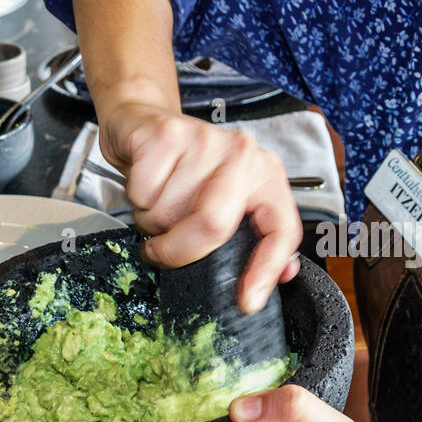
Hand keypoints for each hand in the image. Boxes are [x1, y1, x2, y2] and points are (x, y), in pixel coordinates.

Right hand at [98, 97, 301, 312]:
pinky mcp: (165, 134)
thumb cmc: (186, 169)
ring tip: (159, 199)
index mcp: (266, 174)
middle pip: (214, 225)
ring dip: (153, 222)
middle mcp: (242, 154)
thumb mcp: (228, 198)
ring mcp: (204, 140)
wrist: (142, 119)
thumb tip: (285, 274)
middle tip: (161, 253)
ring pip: (169, 213)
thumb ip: (254, 235)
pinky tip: (146, 180)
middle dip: (180, 251)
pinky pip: (143, 194)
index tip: (247, 301)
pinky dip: (136, 200)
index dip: (266, 270)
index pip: (281, 230)